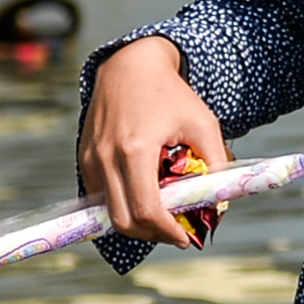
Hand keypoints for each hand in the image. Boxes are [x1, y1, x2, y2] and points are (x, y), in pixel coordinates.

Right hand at [78, 36, 226, 245]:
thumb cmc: (171, 93)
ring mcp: (91, 158)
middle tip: (175, 233)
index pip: (146, 210)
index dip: (166, 231)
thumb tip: (219, 204)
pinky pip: (100, 195)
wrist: (130, 65)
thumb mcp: (204, 125)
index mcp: (136, 150)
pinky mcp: (85, 157)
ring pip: (108, 211)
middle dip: (151, 234)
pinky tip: (144, 196)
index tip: (185, 238)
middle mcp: (106, 157)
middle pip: (123, 220)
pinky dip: (122, 204)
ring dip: (135, 221)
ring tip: (162, 215)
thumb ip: (215, 165)